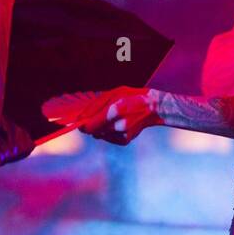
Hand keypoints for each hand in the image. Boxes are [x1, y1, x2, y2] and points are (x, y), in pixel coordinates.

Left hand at [45, 86, 164, 145]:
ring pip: (99, 135)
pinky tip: (118, 124)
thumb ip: (96, 106)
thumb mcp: (114, 93)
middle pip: (93, 132)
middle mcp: (118, 125)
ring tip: (112, 118)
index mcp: (115, 110)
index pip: (89, 126)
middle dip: (90, 126)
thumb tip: (80, 119)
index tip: (78, 123)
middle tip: (98, 117)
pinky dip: (108, 132)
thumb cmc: (132, 97)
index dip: (81, 125)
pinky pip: (107, 138)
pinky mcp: (125, 141)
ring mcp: (122, 134)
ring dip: (100, 128)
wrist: (154, 108)